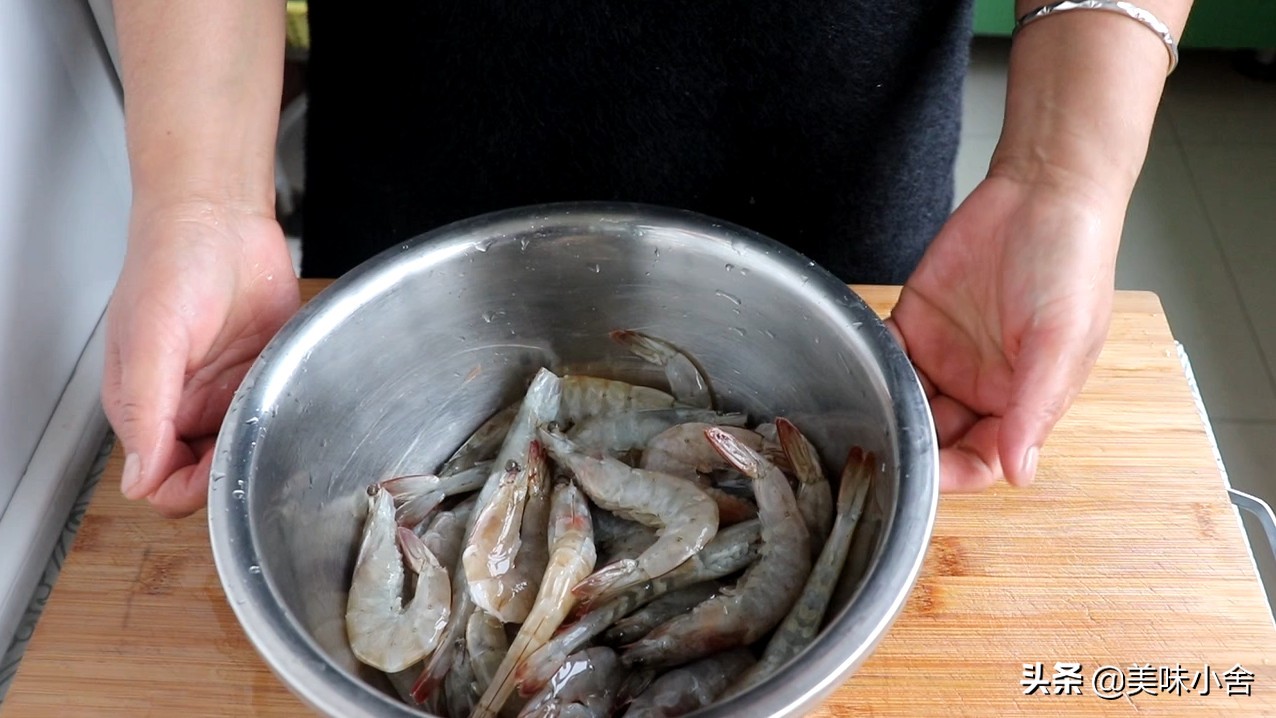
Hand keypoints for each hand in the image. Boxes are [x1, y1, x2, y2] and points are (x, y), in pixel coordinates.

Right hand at [103, 200, 299, 516]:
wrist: (220, 217)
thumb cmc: (171, 263)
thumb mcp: (150, 338)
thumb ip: (146, 409)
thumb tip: (138, 478)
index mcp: (146, 407)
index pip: (163, 482)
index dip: (189, 489)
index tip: (218, 472)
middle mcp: (186, 406)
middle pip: (208, 474)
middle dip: (230, 472)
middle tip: (255, 444)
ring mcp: (227, 392)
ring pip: (246, 448)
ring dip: (262, 445)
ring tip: (275, 418)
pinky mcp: (263, 373)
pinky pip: (276, 412)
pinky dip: (286, 415)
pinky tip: (292, 402)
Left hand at [886, 170, 1120, 491]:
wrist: (1043, 191)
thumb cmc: (1072, 262)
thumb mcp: (1061, 340)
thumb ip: (1034, 406)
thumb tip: (1019, 473)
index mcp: (1022, 401)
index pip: (981, 459)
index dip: (951, 474)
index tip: (920, 478)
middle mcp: (981, 386)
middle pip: (937, 438)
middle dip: (909, 447)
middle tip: (878, 446)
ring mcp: (946, 355)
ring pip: (906, 403)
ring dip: (886, 411)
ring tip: (860, 415)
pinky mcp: (916, 322)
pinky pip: (886, 356)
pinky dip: (870, 365)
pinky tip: (857, 369)